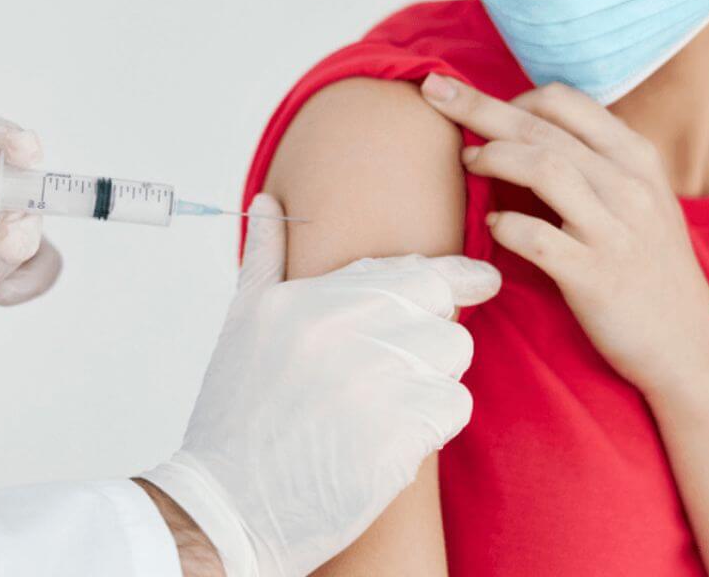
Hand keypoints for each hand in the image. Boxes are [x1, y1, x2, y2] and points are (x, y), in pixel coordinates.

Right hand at [142, 194, 500, 576]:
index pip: (407, 268)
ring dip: (432, 380)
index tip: (481, 278)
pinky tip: (388, 441)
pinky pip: (453, 406)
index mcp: (302, 299)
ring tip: (382, 408)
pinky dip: (431, 426)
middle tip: (402, 367)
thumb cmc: (236, 419)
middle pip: (440, 306)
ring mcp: (368, 381)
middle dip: (433, 334)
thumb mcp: (240, 325)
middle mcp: (336, 329)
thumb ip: (265, 260)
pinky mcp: (395, 433)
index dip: (454, 273)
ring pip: (452, 355)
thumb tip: (268, 201)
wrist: (227, 506)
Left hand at [421, 74, 708, 392]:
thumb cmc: (648, 266)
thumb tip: (524, 130)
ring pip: (544, 168)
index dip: (513, 96)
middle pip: (540, 127)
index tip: (482, 109)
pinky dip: (508, 227)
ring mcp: (614, 230)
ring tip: (466, 161)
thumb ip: (594, 161)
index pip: (565, 101)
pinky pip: (540, 239)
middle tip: (434, 91)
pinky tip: (493, 226)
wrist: (688, 344)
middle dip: (479, 105)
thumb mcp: (638, 198)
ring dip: (493, 157)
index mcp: (636, 157)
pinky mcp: (596, 277)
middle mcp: (628, 185)